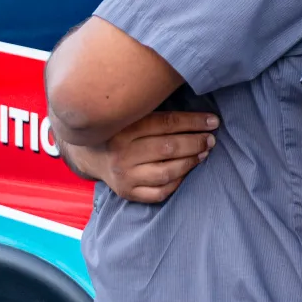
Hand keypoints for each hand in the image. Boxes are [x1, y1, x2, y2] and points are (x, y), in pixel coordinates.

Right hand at [73, 110, 218, 202]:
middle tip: (211, 139)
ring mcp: (124, 176)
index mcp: (123, 129)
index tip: (213, 121)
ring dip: (191, 162)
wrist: (89, 155)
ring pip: (167, 172)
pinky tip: (186, 171)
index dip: (194, 122)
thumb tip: (195, 108)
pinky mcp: (127, 193)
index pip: (166, 123)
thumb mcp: (130, 115)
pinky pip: (159, 192)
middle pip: (169, 148)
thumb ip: (155, 109)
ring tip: (204, 153)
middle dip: (196, 142)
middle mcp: (121, 154)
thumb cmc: (119, 129)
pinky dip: (177, 182)